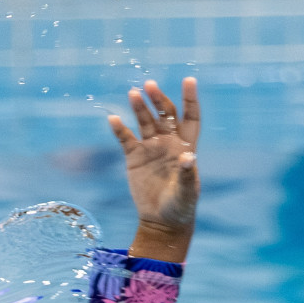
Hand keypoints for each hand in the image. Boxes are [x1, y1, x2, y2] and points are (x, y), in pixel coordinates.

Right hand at [108, 78, 199, 262]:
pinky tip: (114, 119)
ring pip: (144, 121)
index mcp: (185, 146)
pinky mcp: (134, 158)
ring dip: (139, 107)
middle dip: (158, 99)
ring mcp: (150, 148)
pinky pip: (125, 139)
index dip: (190, 99)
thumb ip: (187, 175)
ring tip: (133, 93)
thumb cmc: (181, 207)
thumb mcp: (187, 193)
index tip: (189, 80)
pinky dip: (119, 129)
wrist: (161, 222)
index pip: (190, 117)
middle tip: (149, 86)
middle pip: (164, 114)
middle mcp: (168, 142)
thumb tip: (189, 157)